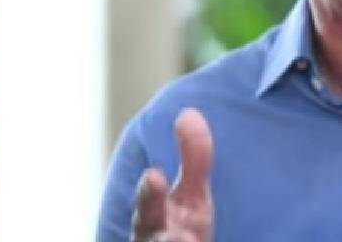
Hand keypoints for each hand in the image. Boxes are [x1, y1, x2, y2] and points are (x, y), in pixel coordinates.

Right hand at [131, 108, 212, 241]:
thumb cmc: (182, 231)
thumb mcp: (191, 197)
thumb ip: (193, 159)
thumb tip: (189, 112)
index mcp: (153, 223)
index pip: (148, 208)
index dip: (150, 194)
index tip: (154, 175)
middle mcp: (152, 241)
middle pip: (149, 239)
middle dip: (160, 237)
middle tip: (177, 234)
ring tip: (186, 240)